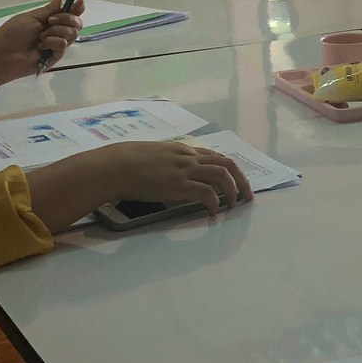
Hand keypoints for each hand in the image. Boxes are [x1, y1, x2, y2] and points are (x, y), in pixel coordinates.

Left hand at [0, 0, 81, 78]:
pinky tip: (40, 47)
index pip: (68, 13)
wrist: (3, 54)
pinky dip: (52, 42)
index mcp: (48, 21)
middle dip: (67, 18)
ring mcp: (57, 44)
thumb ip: (48, 10)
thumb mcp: (30, 17)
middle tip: (51, 20)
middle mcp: (55, 32)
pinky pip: (63, 44)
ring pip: (72, 32)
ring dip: (57, 30)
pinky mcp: (56, 56)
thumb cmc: (12, 34)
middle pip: (76, 23)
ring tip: (41, 36)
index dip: (76, 8)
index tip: (79, 2)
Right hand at [94, 140, 252, 215]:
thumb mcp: (152, 155)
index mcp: (182, 150)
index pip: (214, 155)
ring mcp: (184, 170)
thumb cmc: (125, 161)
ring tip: (233, 205)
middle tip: (247, 195)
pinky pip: (206, 192)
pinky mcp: (178, 185)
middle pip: (226, 163)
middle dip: (241, 179)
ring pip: (221, 175)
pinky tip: (213, 213)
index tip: (236, 180)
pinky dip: (215, 202)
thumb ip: (166, 162)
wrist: (114, 165)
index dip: (228, 168)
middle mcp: (188, 157)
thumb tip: (168, 174)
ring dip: (232, 191)